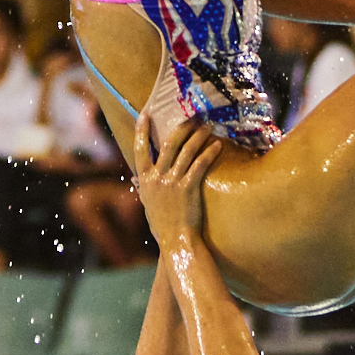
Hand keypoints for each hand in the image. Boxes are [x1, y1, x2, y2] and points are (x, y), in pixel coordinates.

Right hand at [130, 118, 223, 248]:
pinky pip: (200, 165)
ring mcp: (173, 182)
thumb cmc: (162, 224)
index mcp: (145, 180)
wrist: (176, 240)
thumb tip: (138, 179)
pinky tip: (217, 145)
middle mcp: (157, 178)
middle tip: (190, 116)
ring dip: (198, 136)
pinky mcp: (189, 188)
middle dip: (180, 127)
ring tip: (207, 126)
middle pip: (168, 144)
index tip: (145, 114)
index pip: (140, 149)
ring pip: (186, 152)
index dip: (141, 131)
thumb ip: (144, 188)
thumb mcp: (148, 204)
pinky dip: (209, 153)